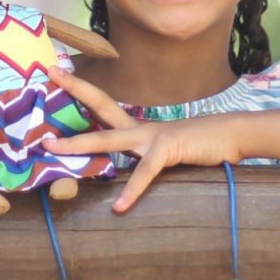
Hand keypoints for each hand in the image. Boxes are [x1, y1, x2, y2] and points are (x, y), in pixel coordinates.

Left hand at [40, 67, 243, 211]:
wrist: (230, 137)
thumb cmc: (199, 145)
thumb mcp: (164, 151)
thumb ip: (144, 157)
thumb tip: (128, 169)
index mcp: (137, 127)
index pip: (102, 104)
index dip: (80, 88)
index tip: (57, 73)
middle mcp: (139, 127)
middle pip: (100, 104)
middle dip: (74, 89)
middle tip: (49, 72)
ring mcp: (152, 136)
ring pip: (108, 139)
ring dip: (78, 144)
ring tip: (52, 147)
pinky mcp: (168, 150)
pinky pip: (145, 172)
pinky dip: (132, 190)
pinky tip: (119, 207)